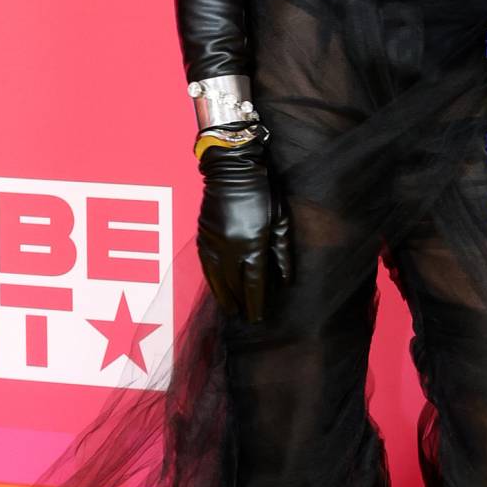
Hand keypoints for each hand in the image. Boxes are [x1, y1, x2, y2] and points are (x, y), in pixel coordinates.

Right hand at [196, 135, 292, 323]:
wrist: (232, 168)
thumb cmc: (263, 191)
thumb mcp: (281, 220)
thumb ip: (282, 253)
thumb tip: (285, 281)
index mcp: (253, 243)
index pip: (254, 283)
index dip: (256, 303)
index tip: (258, 317)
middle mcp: (231, 247)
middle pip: (234, 284)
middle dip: (241, 302)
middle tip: (246, 317)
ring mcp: (214, 242)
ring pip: (216, 278)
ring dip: (223, 296)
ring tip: (229, 309)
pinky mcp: (202, 236)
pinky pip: (205, 265)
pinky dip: (210, 280)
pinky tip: (215, 287)